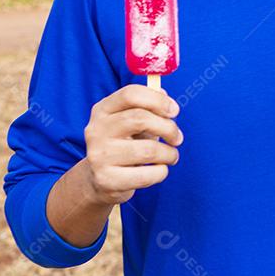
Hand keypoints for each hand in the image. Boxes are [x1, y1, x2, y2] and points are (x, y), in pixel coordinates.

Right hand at [83, 84, 183, 204]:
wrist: (101, 180)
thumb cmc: (124, 145)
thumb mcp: (131, 123)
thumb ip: (149, 108)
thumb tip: (167, 101)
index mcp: (102, 110)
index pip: (130, 94)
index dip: (158, 100)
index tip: (174, 111)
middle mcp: (97, 130)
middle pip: (140, 119)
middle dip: (168, 128)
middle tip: (177, 138)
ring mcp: (99, 156)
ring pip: (148, 150)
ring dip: (169, 154)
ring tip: (171, 156)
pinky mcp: (107, 180)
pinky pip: (146, 175)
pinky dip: (161, 172)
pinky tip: (159, 170)